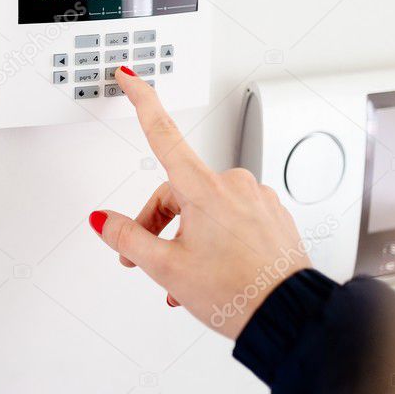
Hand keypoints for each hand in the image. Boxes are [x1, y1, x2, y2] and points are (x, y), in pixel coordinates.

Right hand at [88, 66, 310, 339]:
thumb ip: (128, 238)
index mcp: (203, 188)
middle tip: (145, 261)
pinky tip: (210, 272)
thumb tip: (103, 220)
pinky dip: (214, 240)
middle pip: (177, 191)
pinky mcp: (272, 216)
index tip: (130, 76)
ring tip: (183, 279)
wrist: (291, 317)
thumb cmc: (237, 291)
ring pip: (204, 209)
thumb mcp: (166, 267)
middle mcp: (232, 184)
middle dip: (157, 223)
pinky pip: (231, 219)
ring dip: (186, 238)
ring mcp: (256, 199)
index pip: (161, 133)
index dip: (141, 101)